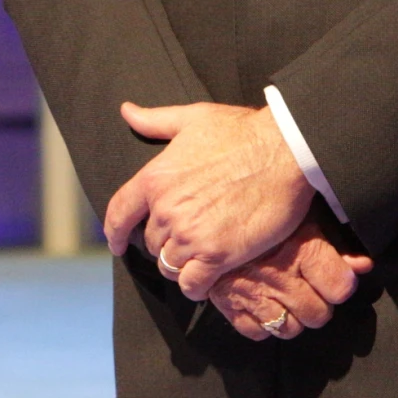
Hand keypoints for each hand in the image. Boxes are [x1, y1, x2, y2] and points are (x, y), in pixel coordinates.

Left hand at [103, 100, 314, 300]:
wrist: (284, 151)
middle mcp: (166, 210)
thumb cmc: (241, 132)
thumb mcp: (192, 118)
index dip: (114, 233)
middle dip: (165, 243)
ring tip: (198, 259)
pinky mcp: (217, 255)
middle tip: (187, 239)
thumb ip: (155, 121)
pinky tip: (206, 279)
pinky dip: (196, 286)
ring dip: (181, 265)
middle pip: (150, 243)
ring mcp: (190, 234)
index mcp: (155, 178)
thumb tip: (127, 111)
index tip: (117, 244)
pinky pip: (192, 284)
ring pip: (169, 265)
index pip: (119, 213)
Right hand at [207, 217, 372, 341]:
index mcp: (300, 249)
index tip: (336, 277)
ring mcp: (253, 293)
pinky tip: (262, 303)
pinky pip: (256, 331)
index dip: (341, 283)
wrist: (207, 205)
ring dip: (291, 317)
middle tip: (308, 288)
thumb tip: (364, 265)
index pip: (340, 288)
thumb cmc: (261, 204)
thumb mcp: (301, 214)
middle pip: (318, 314)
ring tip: (287, 298)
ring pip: (289, 328)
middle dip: (317, 303)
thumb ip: (335, 243)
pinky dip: (261, 322)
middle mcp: (279, 276)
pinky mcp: (227, 303)